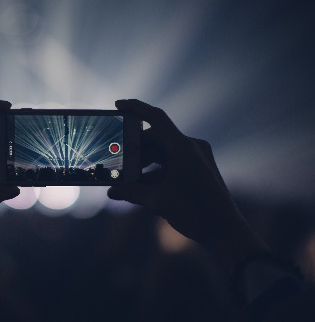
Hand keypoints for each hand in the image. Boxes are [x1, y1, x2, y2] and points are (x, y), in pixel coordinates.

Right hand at [108, 99, 266, 267]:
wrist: (226, 232)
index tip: (118, 105)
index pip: (156, 118)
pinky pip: (173, 161)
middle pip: (157, 138)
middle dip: (136, 148)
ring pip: (164, 151)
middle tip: (117, 158)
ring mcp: (197, 156)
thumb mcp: (158, 201)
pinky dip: (157, 169)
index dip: (136, 108)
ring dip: (145, 161)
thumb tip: (112, 191)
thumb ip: (132, 193)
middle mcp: (192, 147)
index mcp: (183, 149)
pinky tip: (143, 185)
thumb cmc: (195, 214)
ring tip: (128, 176)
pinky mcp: (199, 167)